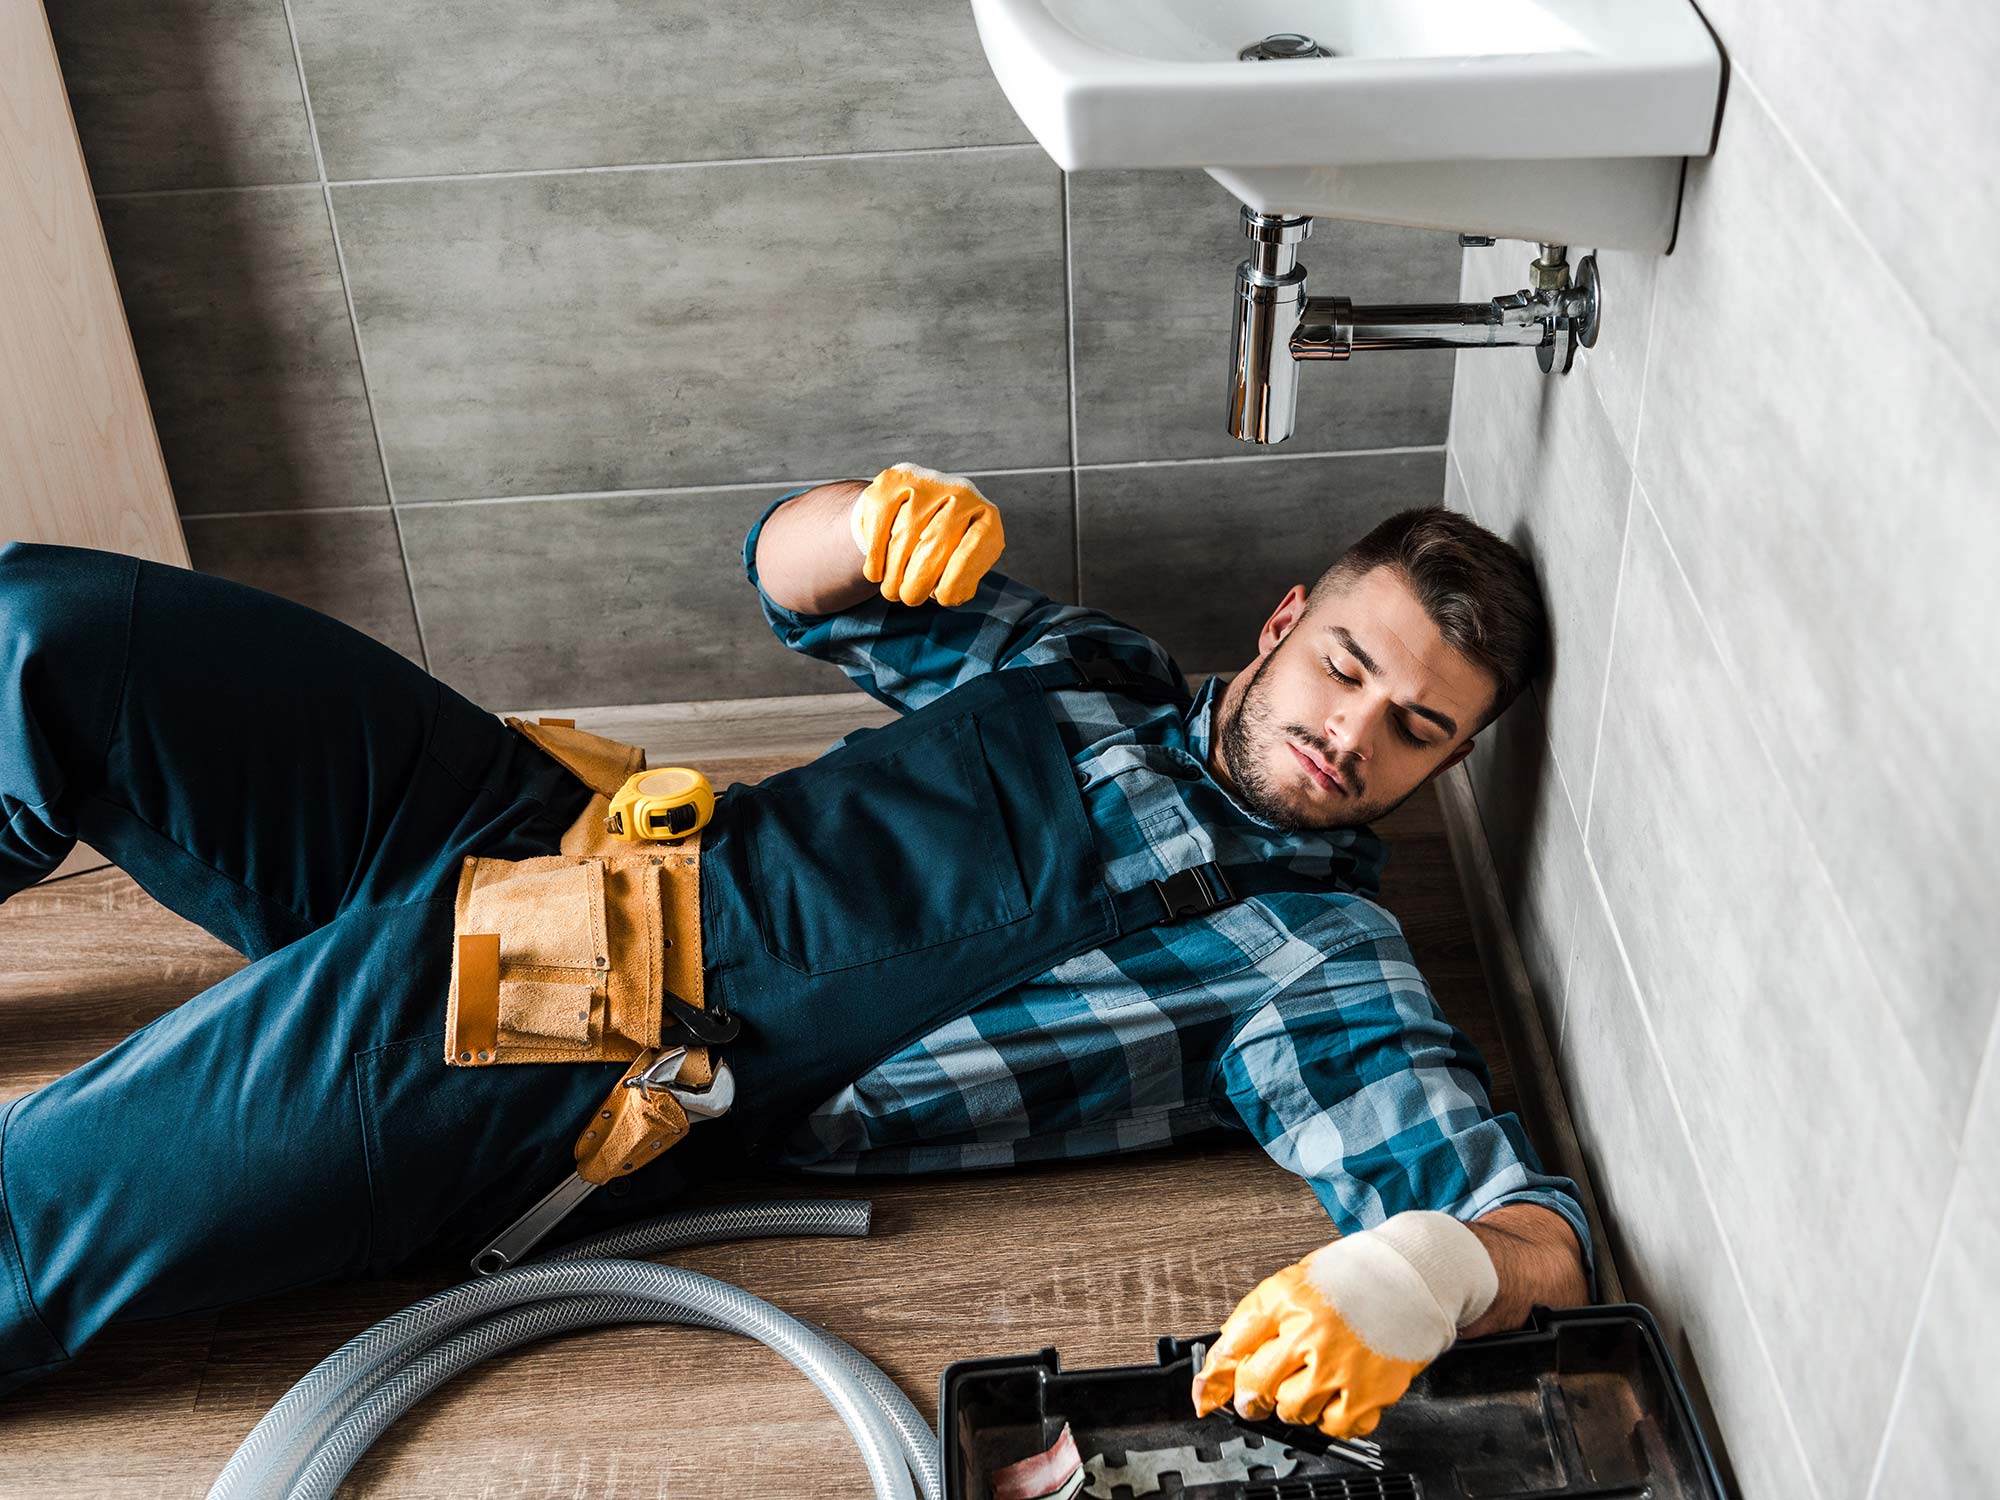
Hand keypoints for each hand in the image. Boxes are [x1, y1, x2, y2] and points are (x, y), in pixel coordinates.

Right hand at [850, 462, 1004, 606]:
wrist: (912, 507)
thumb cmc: (943, 546)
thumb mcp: (964, 564)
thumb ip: (963, 579)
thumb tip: (949, 593)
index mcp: (985, 516)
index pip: (975, 547)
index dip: (956, 578)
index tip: (942, 598)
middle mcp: (960, 492)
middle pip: (935, 544)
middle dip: (918, 581)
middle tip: (910, 599)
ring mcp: (925, 482)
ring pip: (903, 537)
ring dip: (894, 574)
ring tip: (892, 591)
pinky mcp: (891, 482)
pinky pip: (879, 526)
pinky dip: (875, 557)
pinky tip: (876, 574)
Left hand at [1190, 1211, 1497, 1439]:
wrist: (1412, 1276)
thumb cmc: (1352, 1277)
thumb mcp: (1293, 1282)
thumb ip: (1255, 1318)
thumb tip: (1223, 1358)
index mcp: (1287, 1299)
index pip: (1234, 1345)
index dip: (1213, 1378)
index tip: (1205, 1396)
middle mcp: (1311, 1332)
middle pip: (1258, 1387)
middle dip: (1252, 1398)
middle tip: (1258, 1398)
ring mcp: (1340, 1364)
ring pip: (1293, 1411)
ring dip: (1293, 1406)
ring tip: (1307, 1387)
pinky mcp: (1370, 1390)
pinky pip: (1336, 1426)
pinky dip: (1332, 1419)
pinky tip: (1336, 1396)